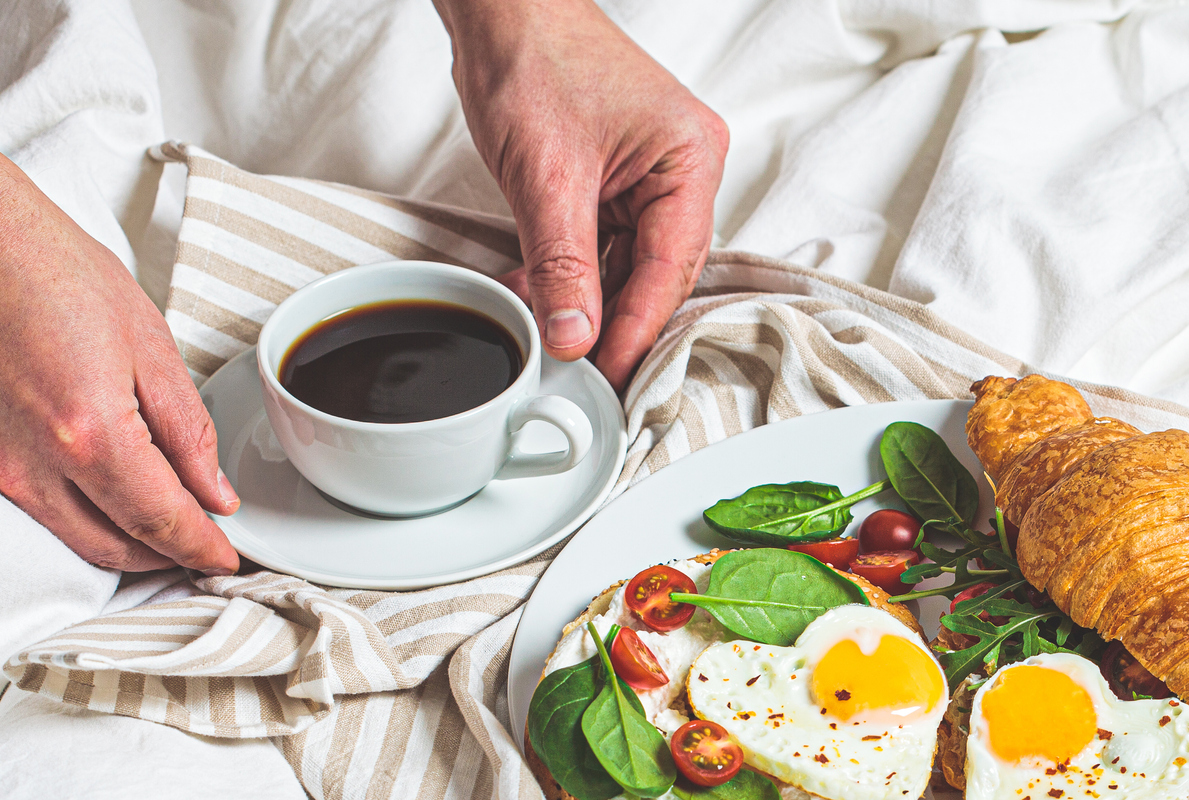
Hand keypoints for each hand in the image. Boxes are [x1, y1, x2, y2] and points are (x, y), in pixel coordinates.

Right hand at [0, 57, 238, 574]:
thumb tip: (213, 490)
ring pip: (67, 540)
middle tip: (200, 543)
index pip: (162, 522)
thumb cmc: (34, 256)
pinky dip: (71, 519)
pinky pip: (25, 511)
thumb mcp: (144, 335)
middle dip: (167, 555)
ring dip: (120, 546)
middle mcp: (29, 462)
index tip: (226, 556)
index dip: (203, 548)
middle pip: (115, 548)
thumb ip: (186, 427)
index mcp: (88, 431)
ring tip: (159, 529)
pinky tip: (96, 497)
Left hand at [435, 0, 727, 389]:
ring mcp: (649, 176)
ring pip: (626, 265)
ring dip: (584, 301)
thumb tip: (575, 336)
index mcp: (691, 159)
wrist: (498, 5)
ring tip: (549, 336)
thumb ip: (563, 265)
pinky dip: (568, 273)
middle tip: (582, 372)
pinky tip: (536, 297)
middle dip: (613, 321)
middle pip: (656, 273)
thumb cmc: (533, 53)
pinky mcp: (614, 180)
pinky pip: (600, 244)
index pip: (671, 267)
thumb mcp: (546, 176)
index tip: (606, 372)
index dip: (637, 327)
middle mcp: (681, 170)